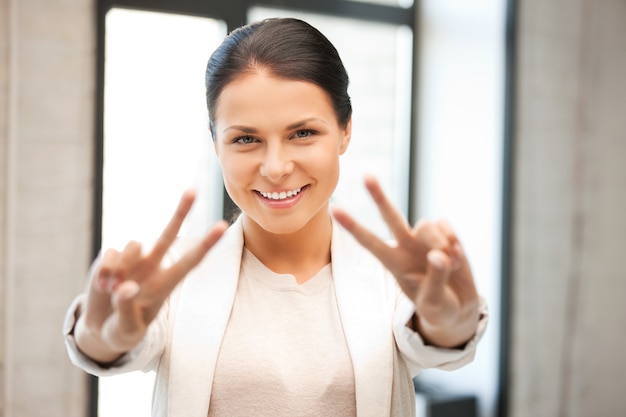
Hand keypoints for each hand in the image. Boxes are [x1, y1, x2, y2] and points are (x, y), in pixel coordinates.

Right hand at [74, 189, 227, 362]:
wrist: (100, 327)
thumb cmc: (122, 329)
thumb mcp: (128, 328)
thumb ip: (128, 308)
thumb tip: (126, 287)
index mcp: (166, 284)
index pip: (190, 261)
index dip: (206, 244)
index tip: (223, 226)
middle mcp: (153, 266)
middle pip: (169, 234)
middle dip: (181, 212)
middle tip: (193, 190)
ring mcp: (132, 260)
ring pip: (134, 244)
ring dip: (121, 269)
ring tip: (113, 291)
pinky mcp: (111, 258)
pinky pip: (110, 253)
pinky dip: (104, 270)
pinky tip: (103, 285)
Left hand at [331, 176, 479, 347]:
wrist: (460, 307)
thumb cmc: (439, 307)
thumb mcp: (434, 303)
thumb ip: (435, 279)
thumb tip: (438, 255)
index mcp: (395, 264)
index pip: (370, 242)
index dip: (352, 226)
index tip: (334, 208)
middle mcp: (406, 246)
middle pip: (390, 216)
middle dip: (379, 196)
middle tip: (366, 175)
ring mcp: (424, 239)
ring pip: (426, 224)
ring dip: (440, 243)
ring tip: (449, 264)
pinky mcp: (444, 234)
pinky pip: (445, 224)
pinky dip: (453, 240)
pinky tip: (456, 256)